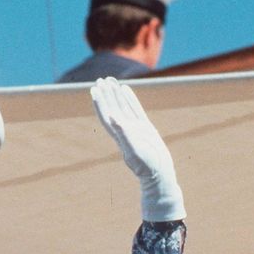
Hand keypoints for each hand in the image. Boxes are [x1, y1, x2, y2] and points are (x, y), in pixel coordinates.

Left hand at [90, 77, 184, 221]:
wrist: (159, 174)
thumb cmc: (146, 166)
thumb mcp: (134, 151)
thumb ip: (124, 134)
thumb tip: (112, 118)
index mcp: (119, 135)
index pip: (106, 115)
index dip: (100, 103)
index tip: (94, 89)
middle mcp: (124, 130)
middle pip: (112, 108)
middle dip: (106, 95)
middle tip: (100, 80)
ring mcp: (135, 128)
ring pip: (122, 106)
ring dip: (116, 94)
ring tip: (110, 80)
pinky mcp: (145, 128)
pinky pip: (135, 109)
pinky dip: (130, 99)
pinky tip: (126, 89)